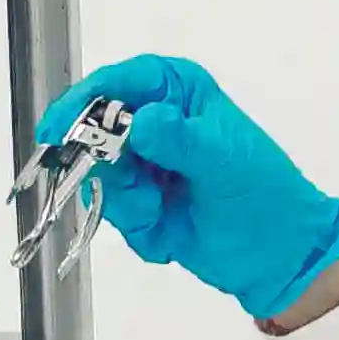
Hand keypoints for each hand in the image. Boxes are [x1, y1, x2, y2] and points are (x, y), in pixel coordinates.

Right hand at [49, 52, 338, 326]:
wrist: (279, 256)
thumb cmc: (263, 196)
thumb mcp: (224, 161)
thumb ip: (179, 140)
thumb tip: (140, 121)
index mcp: (178, 91)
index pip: (118, 82)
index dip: (83, 103)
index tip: (59, 131)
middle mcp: (153, 119)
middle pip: (92, 130)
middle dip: (109, 169)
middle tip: (142, 196)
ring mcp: (142, 161)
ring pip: (98, 175)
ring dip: (128, 203)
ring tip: (162, 212)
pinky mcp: (138, 199)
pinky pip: (112, 210)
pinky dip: (139, 227)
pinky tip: (168, 232)